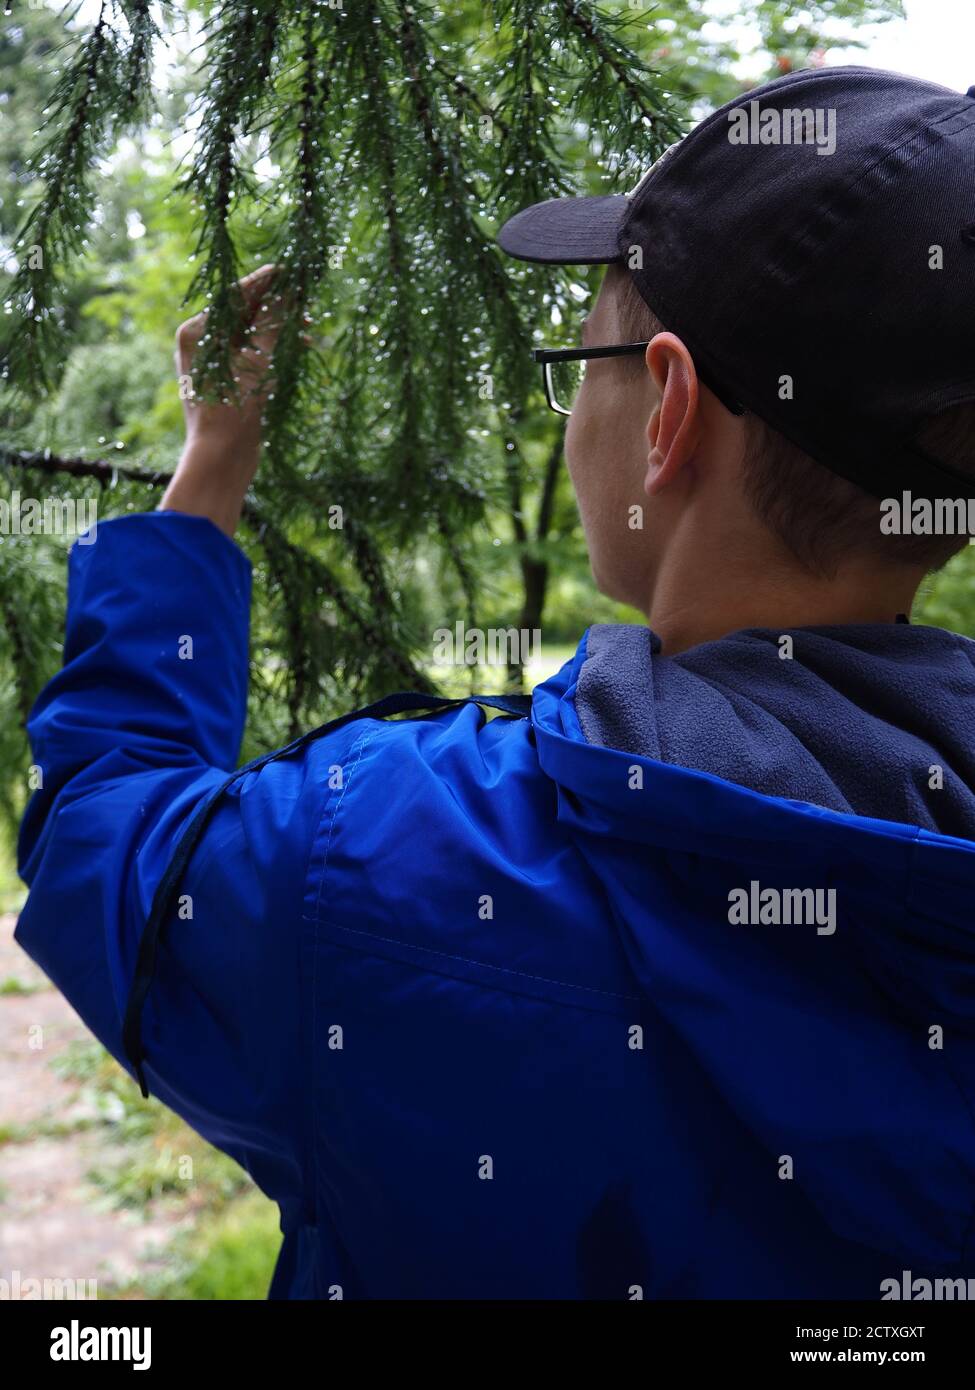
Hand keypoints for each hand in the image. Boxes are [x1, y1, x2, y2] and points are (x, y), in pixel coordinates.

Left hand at [161, 263, 282, 535]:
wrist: (220, 458)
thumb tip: (286, 293)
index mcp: (197, 331)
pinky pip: (252, 354)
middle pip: (242, 314)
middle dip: (275, 308)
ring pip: (251, 335)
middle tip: (304, 301)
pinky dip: (274, 350)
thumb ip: (272, 324)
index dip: (263, 283)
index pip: (233, 296)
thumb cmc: (233, 409)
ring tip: (309, 330)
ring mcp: (213, 363)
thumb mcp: (258, 362)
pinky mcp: (228, 381)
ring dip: (279, 331)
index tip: (287, 272)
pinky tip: (298, 349)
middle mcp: (201, 343)